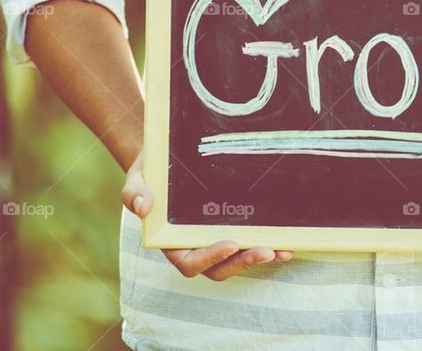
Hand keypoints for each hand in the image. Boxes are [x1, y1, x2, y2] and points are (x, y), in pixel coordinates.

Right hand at [122, 153, 292, 279]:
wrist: (169, 153)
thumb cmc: (152, 169)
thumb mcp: (139, 176)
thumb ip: (134, 192)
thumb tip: (143, 206)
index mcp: (171, 242)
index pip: (190, 262)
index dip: (210, 258)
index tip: (230, 244)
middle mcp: (195, 246)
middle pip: (219, 268)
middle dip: (243, 262)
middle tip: (267, 251)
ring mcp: (215, 239)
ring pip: (238, 260)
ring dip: (260, 257)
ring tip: (283, 250)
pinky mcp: (233, 227)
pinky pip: (250, 242)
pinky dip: (268, 244)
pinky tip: (288, 242)